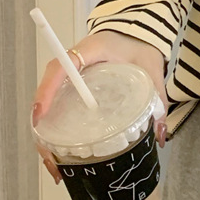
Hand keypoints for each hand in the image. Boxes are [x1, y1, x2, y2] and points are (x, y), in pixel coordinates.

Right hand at [30, 30, 169, 184]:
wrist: (138, 34)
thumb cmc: (140, 48)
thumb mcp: (151, 70)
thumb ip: (157, 99)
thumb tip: (159, 135)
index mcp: (90, 51)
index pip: (61, 67)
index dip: (47, 90)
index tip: (40, 115)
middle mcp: (74, 64)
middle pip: (47, 94)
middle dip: (43, 127)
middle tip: (51, 158)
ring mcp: (71, 77)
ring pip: (49, 105)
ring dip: (46, 134)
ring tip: (55, 165)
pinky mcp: (73, 88)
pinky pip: (58, 107)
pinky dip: (56, 130)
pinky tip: (61, 155)